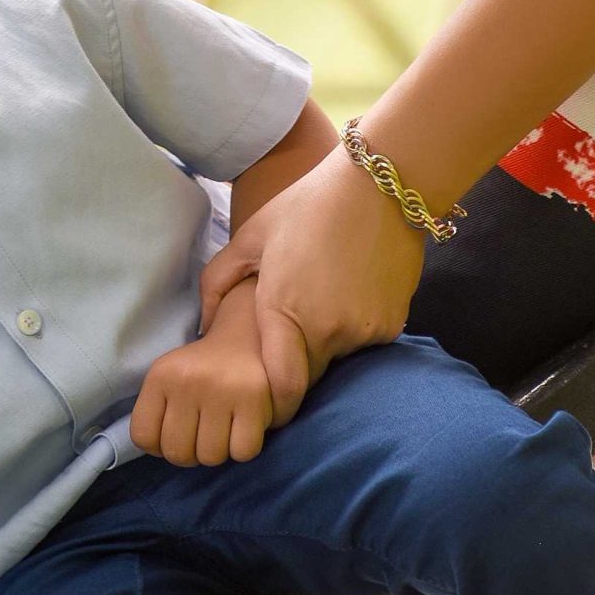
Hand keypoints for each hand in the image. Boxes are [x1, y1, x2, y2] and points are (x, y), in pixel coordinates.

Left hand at [130, 279, 275, 466]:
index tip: (174, 434)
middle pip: (178, 454)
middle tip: (201, 434)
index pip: (142, 436)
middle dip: (190, 454)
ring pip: (211, 457)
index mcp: (161, 375)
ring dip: (218, 451)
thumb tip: (158, 452)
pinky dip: (243, 449)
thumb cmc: (204, 367)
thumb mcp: (169, 377)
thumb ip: (156, 412)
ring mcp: (221, 390)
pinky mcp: (253, 399)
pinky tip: (243, 428)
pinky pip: (242, 452)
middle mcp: (188, 381)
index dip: (158, 446)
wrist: (247, 334)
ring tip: (223, 429)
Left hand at [199, 150, 425, 419]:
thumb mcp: (252, 236)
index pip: (280, 389)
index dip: (271, 406)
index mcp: (285, 310)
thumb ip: (218, 280)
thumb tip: (204, 323)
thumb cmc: (307, 206)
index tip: (263, 407)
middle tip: (286, 341)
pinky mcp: (390, 326)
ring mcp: (363, 331)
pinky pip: (362, 342)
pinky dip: (352, 329)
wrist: (377, 187)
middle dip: (294, 367)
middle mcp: (327, 330)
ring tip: (320, 302)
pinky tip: (348, 293)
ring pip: (335, 358)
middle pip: (306, 375)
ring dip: (323, 344)